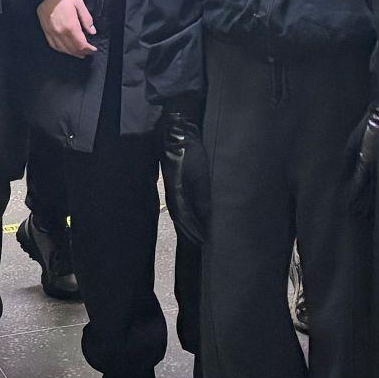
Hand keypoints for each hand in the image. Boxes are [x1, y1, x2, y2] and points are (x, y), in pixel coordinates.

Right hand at [39, 0, 96, 57]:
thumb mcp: (79, 3)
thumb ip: (86, 19)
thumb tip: (92, 31)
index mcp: (70, 26)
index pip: (81, 44)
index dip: (89, 49)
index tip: (94, 50)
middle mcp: (60, 33)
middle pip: (73, 49)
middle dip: (82, 53)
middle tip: (89, 52)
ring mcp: (52, 33)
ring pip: (63, 49)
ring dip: (73, 53)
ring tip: (80, 54)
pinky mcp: (46, 32)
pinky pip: (54, 45)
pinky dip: (61, 50)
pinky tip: (66, 49)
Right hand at [160, 109, 209, 245]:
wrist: (177, 134)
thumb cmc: (190, 153)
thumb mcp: (200, 175)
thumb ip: (202, 197)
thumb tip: (206, 218)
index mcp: (176, 193)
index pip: (185, 218)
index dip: (194, 230)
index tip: (204, 241)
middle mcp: (173, 193)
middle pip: (180, 218)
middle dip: (190, 231)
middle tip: (202, 243)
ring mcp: (173, 188)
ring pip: (179, 212)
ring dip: (188, 224)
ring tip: (197, 235)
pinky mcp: (176, 183)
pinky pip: (180, 204)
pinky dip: (187, 214)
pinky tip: (192, 216)